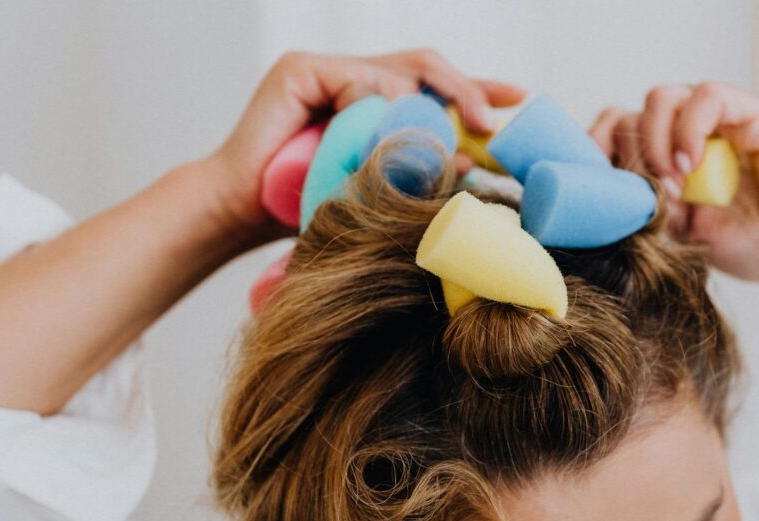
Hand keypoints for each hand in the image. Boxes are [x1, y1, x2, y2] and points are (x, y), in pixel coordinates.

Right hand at [205, 49, 524, 247]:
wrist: (241, 217)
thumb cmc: (304, 210)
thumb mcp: (379, 190)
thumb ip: (419, 170)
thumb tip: (472, 161)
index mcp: (373, 104)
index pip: (433, 86)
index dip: (475, 89)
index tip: (516, 97)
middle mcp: (351, 79)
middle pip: (424, 66)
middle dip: (465, 90)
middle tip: (490, 122)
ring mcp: (326, 70)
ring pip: (398, 73)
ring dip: (417, 115)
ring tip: (419, 152)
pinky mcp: (300, 69)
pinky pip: (357, 80)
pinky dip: (369, 109)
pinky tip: (363, 139)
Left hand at [590, 82, 758, 284]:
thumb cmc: (742, 243)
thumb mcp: (674, 236)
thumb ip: (640, 213)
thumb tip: (596, 206)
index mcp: (657, 161)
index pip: (607, 137)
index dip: (590, 155)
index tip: (588, 190)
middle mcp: (680, 134)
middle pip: (624, 116)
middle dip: (621, 156)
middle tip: (638, 196)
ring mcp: (713, 120)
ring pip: (658, 99)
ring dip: (653, 142)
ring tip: (669, 184)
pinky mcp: (748, 113)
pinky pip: (705, 97)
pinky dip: (689, 128)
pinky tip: (690, 165)